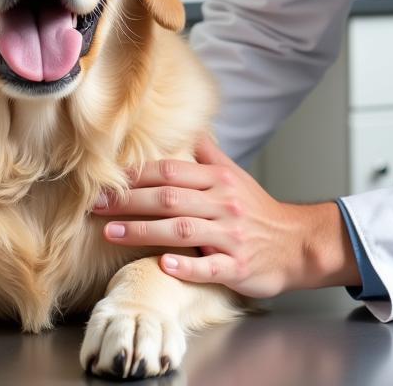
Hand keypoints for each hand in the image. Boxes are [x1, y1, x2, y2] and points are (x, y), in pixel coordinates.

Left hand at [92, 135, 358, 297]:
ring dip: (143, 231)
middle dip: (129, 200)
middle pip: (170, 197)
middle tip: (95, 204)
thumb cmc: (258, 211)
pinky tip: (163, 263)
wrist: (297, 243)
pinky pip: (210, 265)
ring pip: (183, 229)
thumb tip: (189, 125)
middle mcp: (224, 203)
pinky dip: (186, 264)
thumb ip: (208, 154)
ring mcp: (231, 235)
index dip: (137, 174)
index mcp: (219, 180)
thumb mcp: (235, 176)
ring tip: (110, 233)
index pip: (172, 171)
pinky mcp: (238, 266)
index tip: (107, 178)